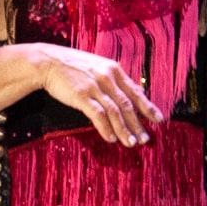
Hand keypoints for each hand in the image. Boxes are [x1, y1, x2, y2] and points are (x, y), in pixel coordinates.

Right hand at [29, 43, 164, 147]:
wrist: (47, 61)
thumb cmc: (74, 65)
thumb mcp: (100, 66)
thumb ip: (118, 79)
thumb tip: (138, 89)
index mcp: (115, 70)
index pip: (136, 92)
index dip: (148, 108)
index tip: (159, 120)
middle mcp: (108, 78)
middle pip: (128, 105)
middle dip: (138, 124)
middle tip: (145, 139)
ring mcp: (95, 86)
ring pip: (115, 112)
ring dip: (124, 130)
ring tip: (131, 143)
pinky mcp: (81, 95)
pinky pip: (98, 114)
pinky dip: (106, 128)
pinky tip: (111, 138)